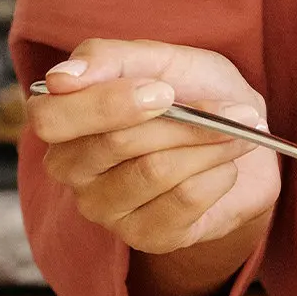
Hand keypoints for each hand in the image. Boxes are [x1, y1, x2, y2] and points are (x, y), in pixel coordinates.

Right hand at [27, 39, 279, 256]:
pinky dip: (218, 175)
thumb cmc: (192, 92)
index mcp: (63, 120)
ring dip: (209, 145)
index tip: (163, 89)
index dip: (105, 104)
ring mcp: (104, 208)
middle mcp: (72, 169)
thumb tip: (61, 79)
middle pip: (114, 143)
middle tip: (226, 108)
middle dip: (181, 121)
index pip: (51, 118)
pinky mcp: (144, 236)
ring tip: (236, 132)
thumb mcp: (159, 59)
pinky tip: (225, 167)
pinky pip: (184, 200)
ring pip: (155, 171)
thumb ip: (108, 59)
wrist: (245, 137)